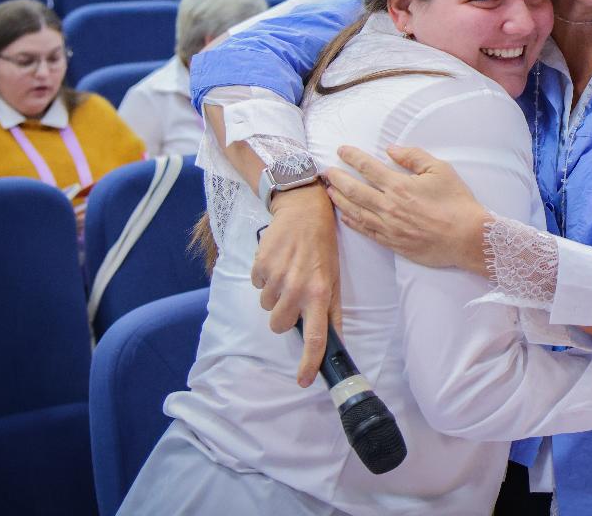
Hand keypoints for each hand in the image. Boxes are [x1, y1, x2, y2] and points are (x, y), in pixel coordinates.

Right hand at [252, 185, 342, 386]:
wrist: (304, 211)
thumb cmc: (323, 248)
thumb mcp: (336, 278)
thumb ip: (332, 311)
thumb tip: (334, 340)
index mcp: (321, 294)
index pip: (315, 337)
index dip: (309, 362)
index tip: (303, 380)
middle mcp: (298, 288)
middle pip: (279, 325)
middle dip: (284, 316)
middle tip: (294, 296)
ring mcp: (277, 277)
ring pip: (266, 306)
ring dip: (274, 295)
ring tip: (288, 273)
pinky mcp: (260, 264)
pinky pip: (256, 285)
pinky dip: (264, 279)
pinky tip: (277, 263)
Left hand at [324, 145, 489, 276]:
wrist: (466, 237)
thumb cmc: (456, 202)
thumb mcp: (440, 169)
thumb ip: (414, 156)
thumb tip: (391, 149)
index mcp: (399, 185)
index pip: (368, 167)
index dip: (352, 157)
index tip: (341, 150)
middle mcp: (388, 206)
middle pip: (354, 189)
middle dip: (337, 178)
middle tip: (326, 171)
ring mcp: (388, 226)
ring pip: (355, 210)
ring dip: (340, 199)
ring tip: (329, 190)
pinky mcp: (392, 242)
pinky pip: (365, 230)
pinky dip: (352, 221)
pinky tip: (345, 214)